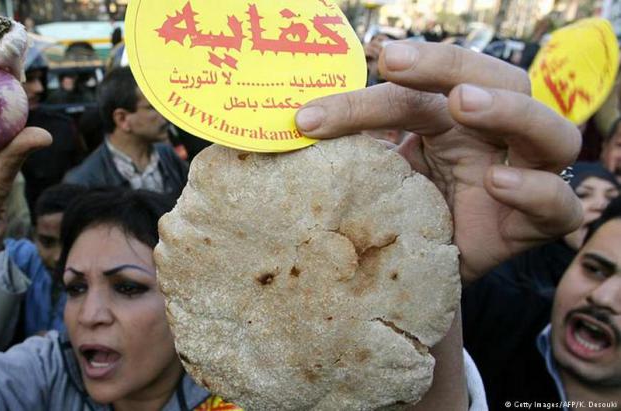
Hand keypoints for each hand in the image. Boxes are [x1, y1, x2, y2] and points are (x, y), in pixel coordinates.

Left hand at [295, 42, 582, 282]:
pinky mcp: (534, 225)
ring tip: (462, 104)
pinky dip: (534, 189)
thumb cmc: (398, 214)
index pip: (416, 92)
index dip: (366, 96)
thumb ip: (349, 153)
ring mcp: (522, 176)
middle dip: (446, 65)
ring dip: (507, 110)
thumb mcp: (372, 178)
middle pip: (495, 80)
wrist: (417, 274)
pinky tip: (498, 182)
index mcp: (449, 118)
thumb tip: (287, 130)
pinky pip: (559, 205)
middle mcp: (492, 137)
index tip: (312, 115)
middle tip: (395, 63)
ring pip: (549, 130)